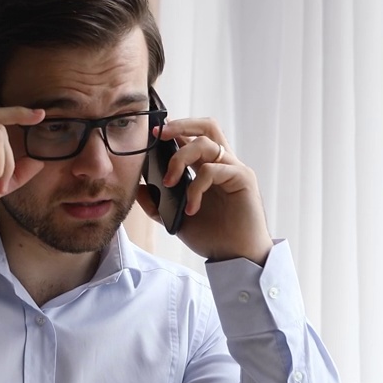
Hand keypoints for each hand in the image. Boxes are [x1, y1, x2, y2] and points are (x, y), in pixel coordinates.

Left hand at [136, 118, 273, 263]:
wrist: (235, 257)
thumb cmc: (212, 237)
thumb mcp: (176, 219)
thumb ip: (158, 204)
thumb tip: (139, 187)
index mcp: (208, 168)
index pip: (192, 137)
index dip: (173, 130)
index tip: (151, 135)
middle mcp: (222, 163)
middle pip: (207, 126)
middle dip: (180, 124)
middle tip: (159, 134)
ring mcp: (234, 169)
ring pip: (206, 143)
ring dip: (180, 159)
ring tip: (169, 183)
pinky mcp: (243, 179)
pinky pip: (214, 169)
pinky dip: (196, 187)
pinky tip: (191, 208)